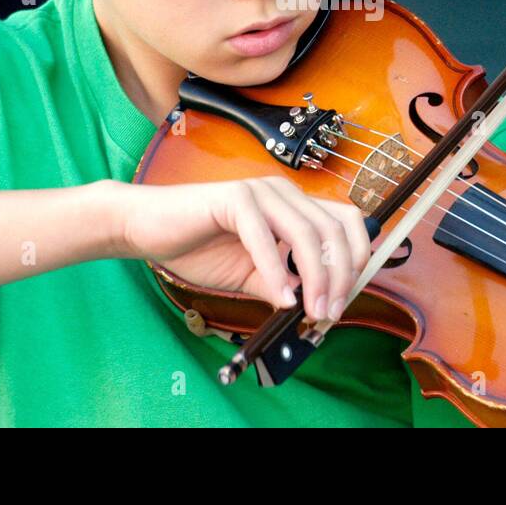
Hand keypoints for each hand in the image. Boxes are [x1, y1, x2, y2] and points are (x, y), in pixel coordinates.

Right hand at [119, 175, 370, 321]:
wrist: (148, 230)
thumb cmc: (198, 247)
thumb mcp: (251, 276)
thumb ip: (282, 285)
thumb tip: (313, 305)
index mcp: (292, 206)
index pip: (345, 221)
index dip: (358, 257)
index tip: (347, 297)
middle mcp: (282, 193)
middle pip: (333, 230)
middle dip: (340, 276)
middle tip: (330, 313)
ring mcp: (259, 192)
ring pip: (307, 233)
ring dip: (315, 277)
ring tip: (310, 310)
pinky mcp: (234, 199)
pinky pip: (265, 236)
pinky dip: (276, 270)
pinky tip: (280, 297)